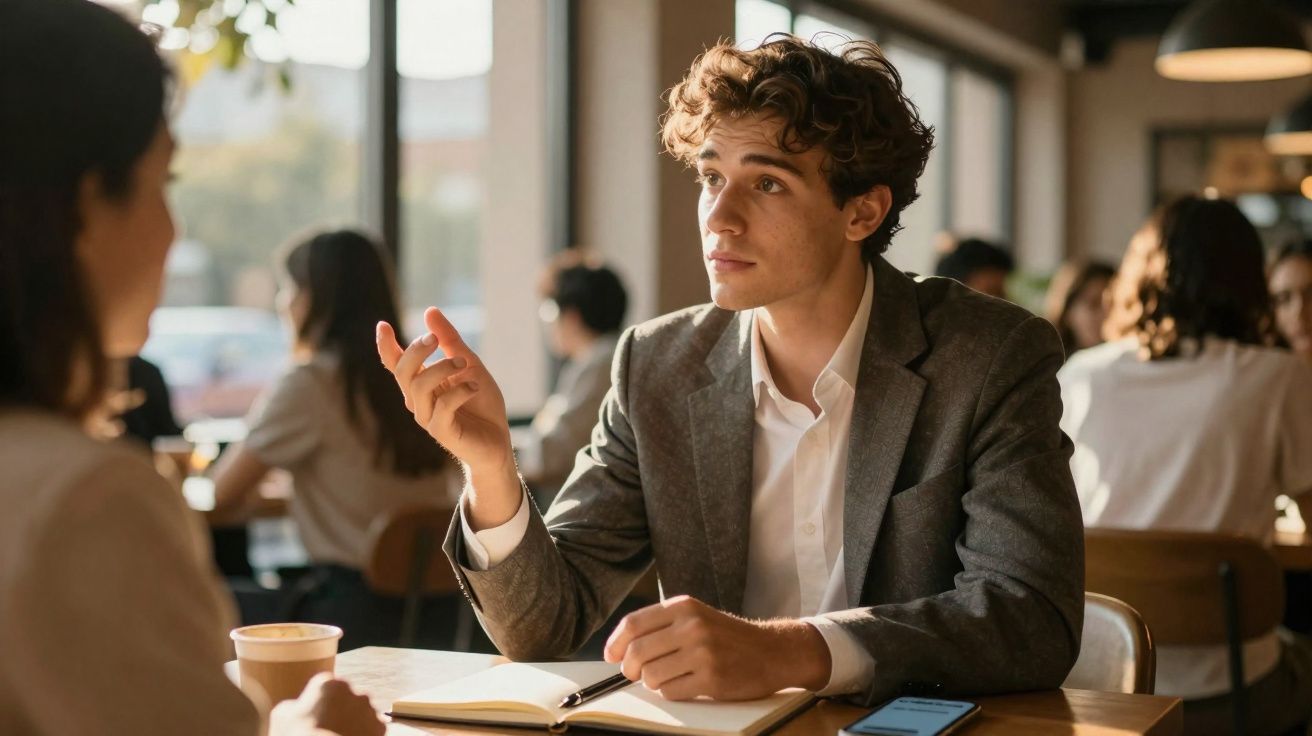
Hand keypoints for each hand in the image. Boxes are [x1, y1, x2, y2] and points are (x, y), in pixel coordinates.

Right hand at [269, 673, 384, 735]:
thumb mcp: (281, 715)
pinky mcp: (380, 727)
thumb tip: (296, 707)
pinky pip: (372, 730)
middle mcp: (352, 690)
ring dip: (354, 724)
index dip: (320, 706)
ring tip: (340, 735)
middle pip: (346, 700)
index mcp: (328, 683)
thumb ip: (293, 705)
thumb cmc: (297, 734)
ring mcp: (368, 708)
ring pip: (361, 714)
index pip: (326, 689)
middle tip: (328, 730)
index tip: (315, 719)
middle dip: (340, 713)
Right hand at [376, 306, 512, 473]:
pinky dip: (459, 392)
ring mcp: (428, 418)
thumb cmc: (482, 404)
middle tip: (435, 338)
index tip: (383, 325)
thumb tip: (429, 311)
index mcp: (422, 384)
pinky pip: (442, 407)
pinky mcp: (442, 433)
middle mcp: (419, 401)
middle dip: (416, 350)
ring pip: (419, 387)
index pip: (396, 365)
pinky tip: (475, 388)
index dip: (386, 347)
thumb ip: (450, 340)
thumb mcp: (469, 364)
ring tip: (464, 363)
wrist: (499, 440)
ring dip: (442, 368)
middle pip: (403, 372)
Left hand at [602, 595, 831, 700]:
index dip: (616, 644)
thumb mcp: (696, 617)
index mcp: (684, 607)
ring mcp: (702, 652)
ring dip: (652, 682)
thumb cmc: (728, 637)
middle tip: (636, 674)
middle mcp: (692, 626)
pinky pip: (670, 692)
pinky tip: (685, 684)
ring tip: (669, 677)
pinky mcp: (711, 678)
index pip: (633, 624)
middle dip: (630, 669)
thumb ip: (663, 626)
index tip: (612, 656)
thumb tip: (621, 647)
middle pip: (637, 652)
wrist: (772, 651)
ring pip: (651, 676)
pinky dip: (670, 692)